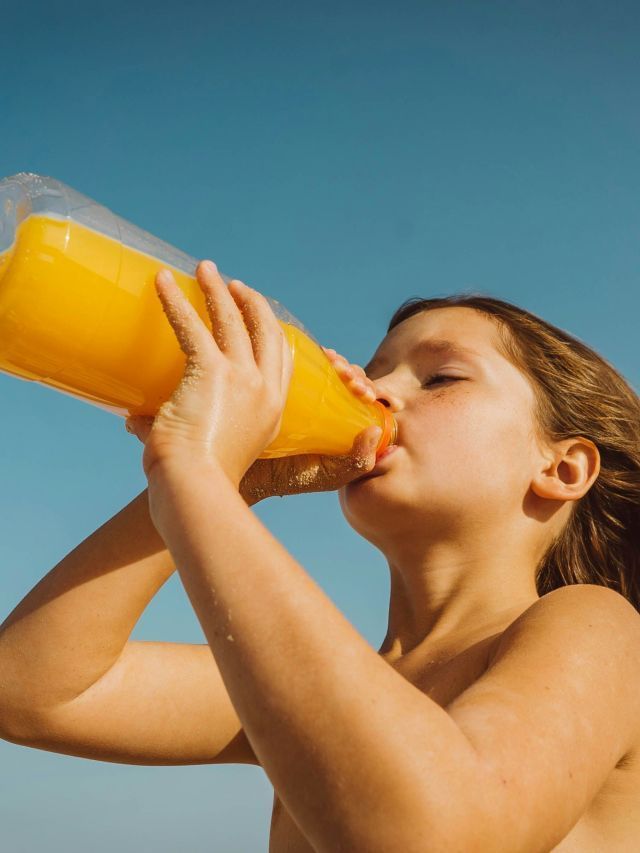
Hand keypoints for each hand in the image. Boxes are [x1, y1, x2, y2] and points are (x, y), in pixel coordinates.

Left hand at [125, 260, 292, 486]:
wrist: (196, 489)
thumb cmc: (197, 481)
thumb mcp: (203, 451)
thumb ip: (172, 430)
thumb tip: (132, 420)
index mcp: (272, 411)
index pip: (283, 360)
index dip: (271, 332)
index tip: (258, 314)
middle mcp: (264, 390)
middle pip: (266, 332)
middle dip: (251, 303)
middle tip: (233, 285)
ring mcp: (243, 379)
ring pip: (234, 320)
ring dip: (218, 290)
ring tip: (206, 269)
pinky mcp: (212, 371)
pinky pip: (192, 325)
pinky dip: (175, 300)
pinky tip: (162, 280)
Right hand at [239, 347, 381, 498]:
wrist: (247, 471)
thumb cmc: (290, 477)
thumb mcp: (331, 474)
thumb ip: (358, 461)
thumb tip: (376, 430)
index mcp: (340, 422)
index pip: (364, 398)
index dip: (375, 392)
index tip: (375, 398)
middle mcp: (325, 403)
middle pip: (350, 378)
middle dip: (359, 376)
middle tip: (357, 387)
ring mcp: (305, 390)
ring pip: (331, 367)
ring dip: (343, 363)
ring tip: (340, 369)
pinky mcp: (284, 380)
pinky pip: (304, 360)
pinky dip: (319, 353)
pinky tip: (324, 354)